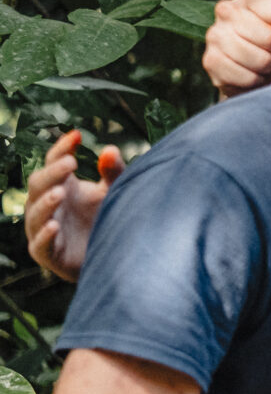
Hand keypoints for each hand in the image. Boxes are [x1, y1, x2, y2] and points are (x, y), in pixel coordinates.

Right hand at [26, 130, 124, 282]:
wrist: (108, 258)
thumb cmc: (104, 217)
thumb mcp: (112, 192)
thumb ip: (112, 173)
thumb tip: (110, 149)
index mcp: (60, 184)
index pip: (53, 161)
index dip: (61, 148)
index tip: (77, 135)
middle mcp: (46, 203)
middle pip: (39, 183)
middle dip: (53, 172)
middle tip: (71, 162)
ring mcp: (43, 228)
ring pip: (35, 212)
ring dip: (46, 202)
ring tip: (60, 192)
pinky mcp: (46, 253)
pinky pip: (40, 243)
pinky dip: (45, 235)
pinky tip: (55, 226)